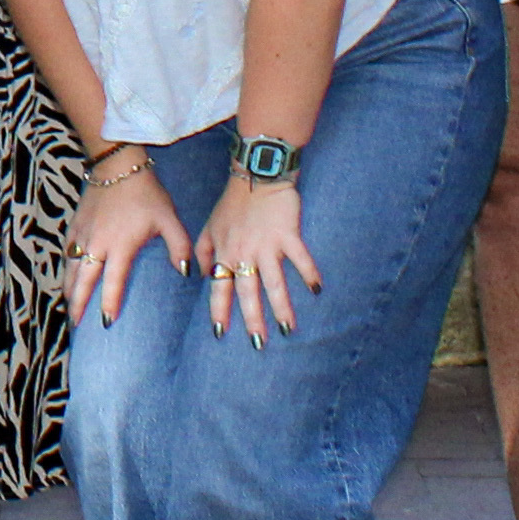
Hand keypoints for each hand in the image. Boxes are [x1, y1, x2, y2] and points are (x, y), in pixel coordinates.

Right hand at [64, 147, 188, 324]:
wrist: (117, 165)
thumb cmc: (146, 192)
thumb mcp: (168, 218)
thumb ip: (179, 246)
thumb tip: (186, 271)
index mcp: (120, 246)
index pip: (112, 282)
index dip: (108, 303)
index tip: (106, 322)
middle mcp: (97, 244)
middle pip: (82, 280)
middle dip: (78, 303)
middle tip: (75, 323)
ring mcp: (83, 234)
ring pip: (71, 268)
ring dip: (69, 289)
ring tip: (68, 305)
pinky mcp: (75, 225)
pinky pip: (67, 252)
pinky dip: (66, 267)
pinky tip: (68, 275)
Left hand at [200, 175, 319, 345]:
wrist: (255, 176)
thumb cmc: (232, 202)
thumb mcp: (209, 226)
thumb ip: (203, 252)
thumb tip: (202, 276)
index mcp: (225, 252)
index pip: (219, 287)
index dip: (219, 310)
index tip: (220, 333)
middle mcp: (244, 253)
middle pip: (248, 292)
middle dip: (252, 319)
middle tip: (258, 343)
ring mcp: (266, 245)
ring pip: (274, 282)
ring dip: (281, 307)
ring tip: (287, 329)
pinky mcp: (288, 235)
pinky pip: (300, 258)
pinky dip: (308, 273)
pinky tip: (316, 290)